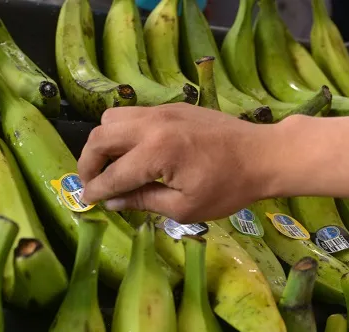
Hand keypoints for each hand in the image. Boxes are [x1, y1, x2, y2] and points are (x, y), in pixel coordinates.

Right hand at [78, 103, 276, 222]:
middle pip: (100, 138)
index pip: (113, 174)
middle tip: (90, 183)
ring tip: (109, 165)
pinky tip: (132, 152)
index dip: (95, 191)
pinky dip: (121, 132)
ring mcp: (161, 111)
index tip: (85, 202)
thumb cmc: (229, 188)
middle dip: (88, 164)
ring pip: (111, 119)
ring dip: (102, 143)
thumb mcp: (185, 207)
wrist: (263, 154)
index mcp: (157, 153)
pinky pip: (131, 114)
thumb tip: (112, 202)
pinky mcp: (170, 106)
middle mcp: (152, 126)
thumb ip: (143, 202)